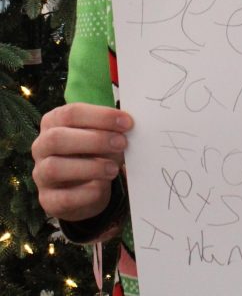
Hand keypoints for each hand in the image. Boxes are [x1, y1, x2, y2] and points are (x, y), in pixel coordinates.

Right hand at [32, 103, 132, 221]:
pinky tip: (102, 188)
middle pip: (57, 138)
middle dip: (94, 140)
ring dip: (90, 167)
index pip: (71, 113)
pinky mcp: (48, 200)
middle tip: (122, 143)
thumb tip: (129, 130)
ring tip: (114, 169)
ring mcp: (40, 174)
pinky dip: (86, 193)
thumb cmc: (94, 154)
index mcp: (54, 123)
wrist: (85, 191)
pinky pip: (63, 197)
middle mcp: (41, 146)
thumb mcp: (102, 138)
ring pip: (54, 168)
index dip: (101, 117)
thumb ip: (111, 131)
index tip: (127, 123)